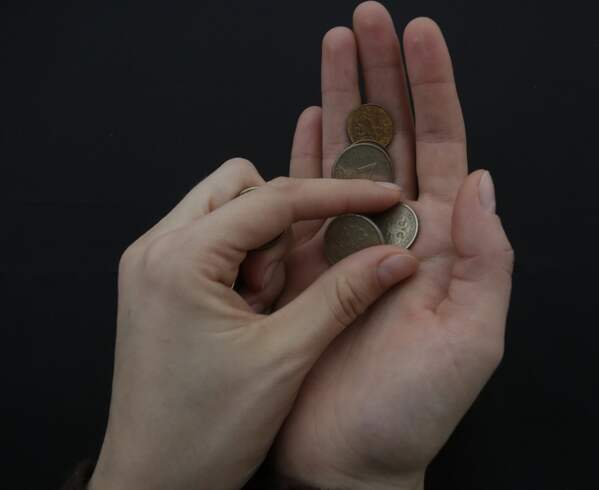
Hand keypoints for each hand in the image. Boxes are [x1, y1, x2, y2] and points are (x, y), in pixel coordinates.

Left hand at [87, 160, 417, 489]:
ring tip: (264, 305)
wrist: (153, 483)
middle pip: (241, 189)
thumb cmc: (203, 433)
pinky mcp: (157, 283)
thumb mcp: (285, 358)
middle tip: (288, 283)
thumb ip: (343, 296)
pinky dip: (242, 261)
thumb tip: (393, 257)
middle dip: (281, 224)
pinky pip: (211, 242)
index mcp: (180, 259)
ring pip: (226, 212)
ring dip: (261, 245)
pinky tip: (248, 311)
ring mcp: (151, 264)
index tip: (381, 197)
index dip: (338, 195)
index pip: (273, 197)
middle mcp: (155, 248)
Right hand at [268, 3, 513, 488]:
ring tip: (333, 48)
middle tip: (368, 19)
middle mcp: (392, 234)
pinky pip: (302, 198)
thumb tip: (484, 184)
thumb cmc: (412, 411)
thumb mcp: (473, 339)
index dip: (432, 89)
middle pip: (389, 138)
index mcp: (439, 244)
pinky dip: (301, 157)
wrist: (350, 458)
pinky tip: (301, 120)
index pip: (443, 148)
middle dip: (380, 76)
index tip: (421, 34)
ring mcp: (343, 244)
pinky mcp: (302, 264)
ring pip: (342, 157)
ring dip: (338, 101)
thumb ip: (486, 259)